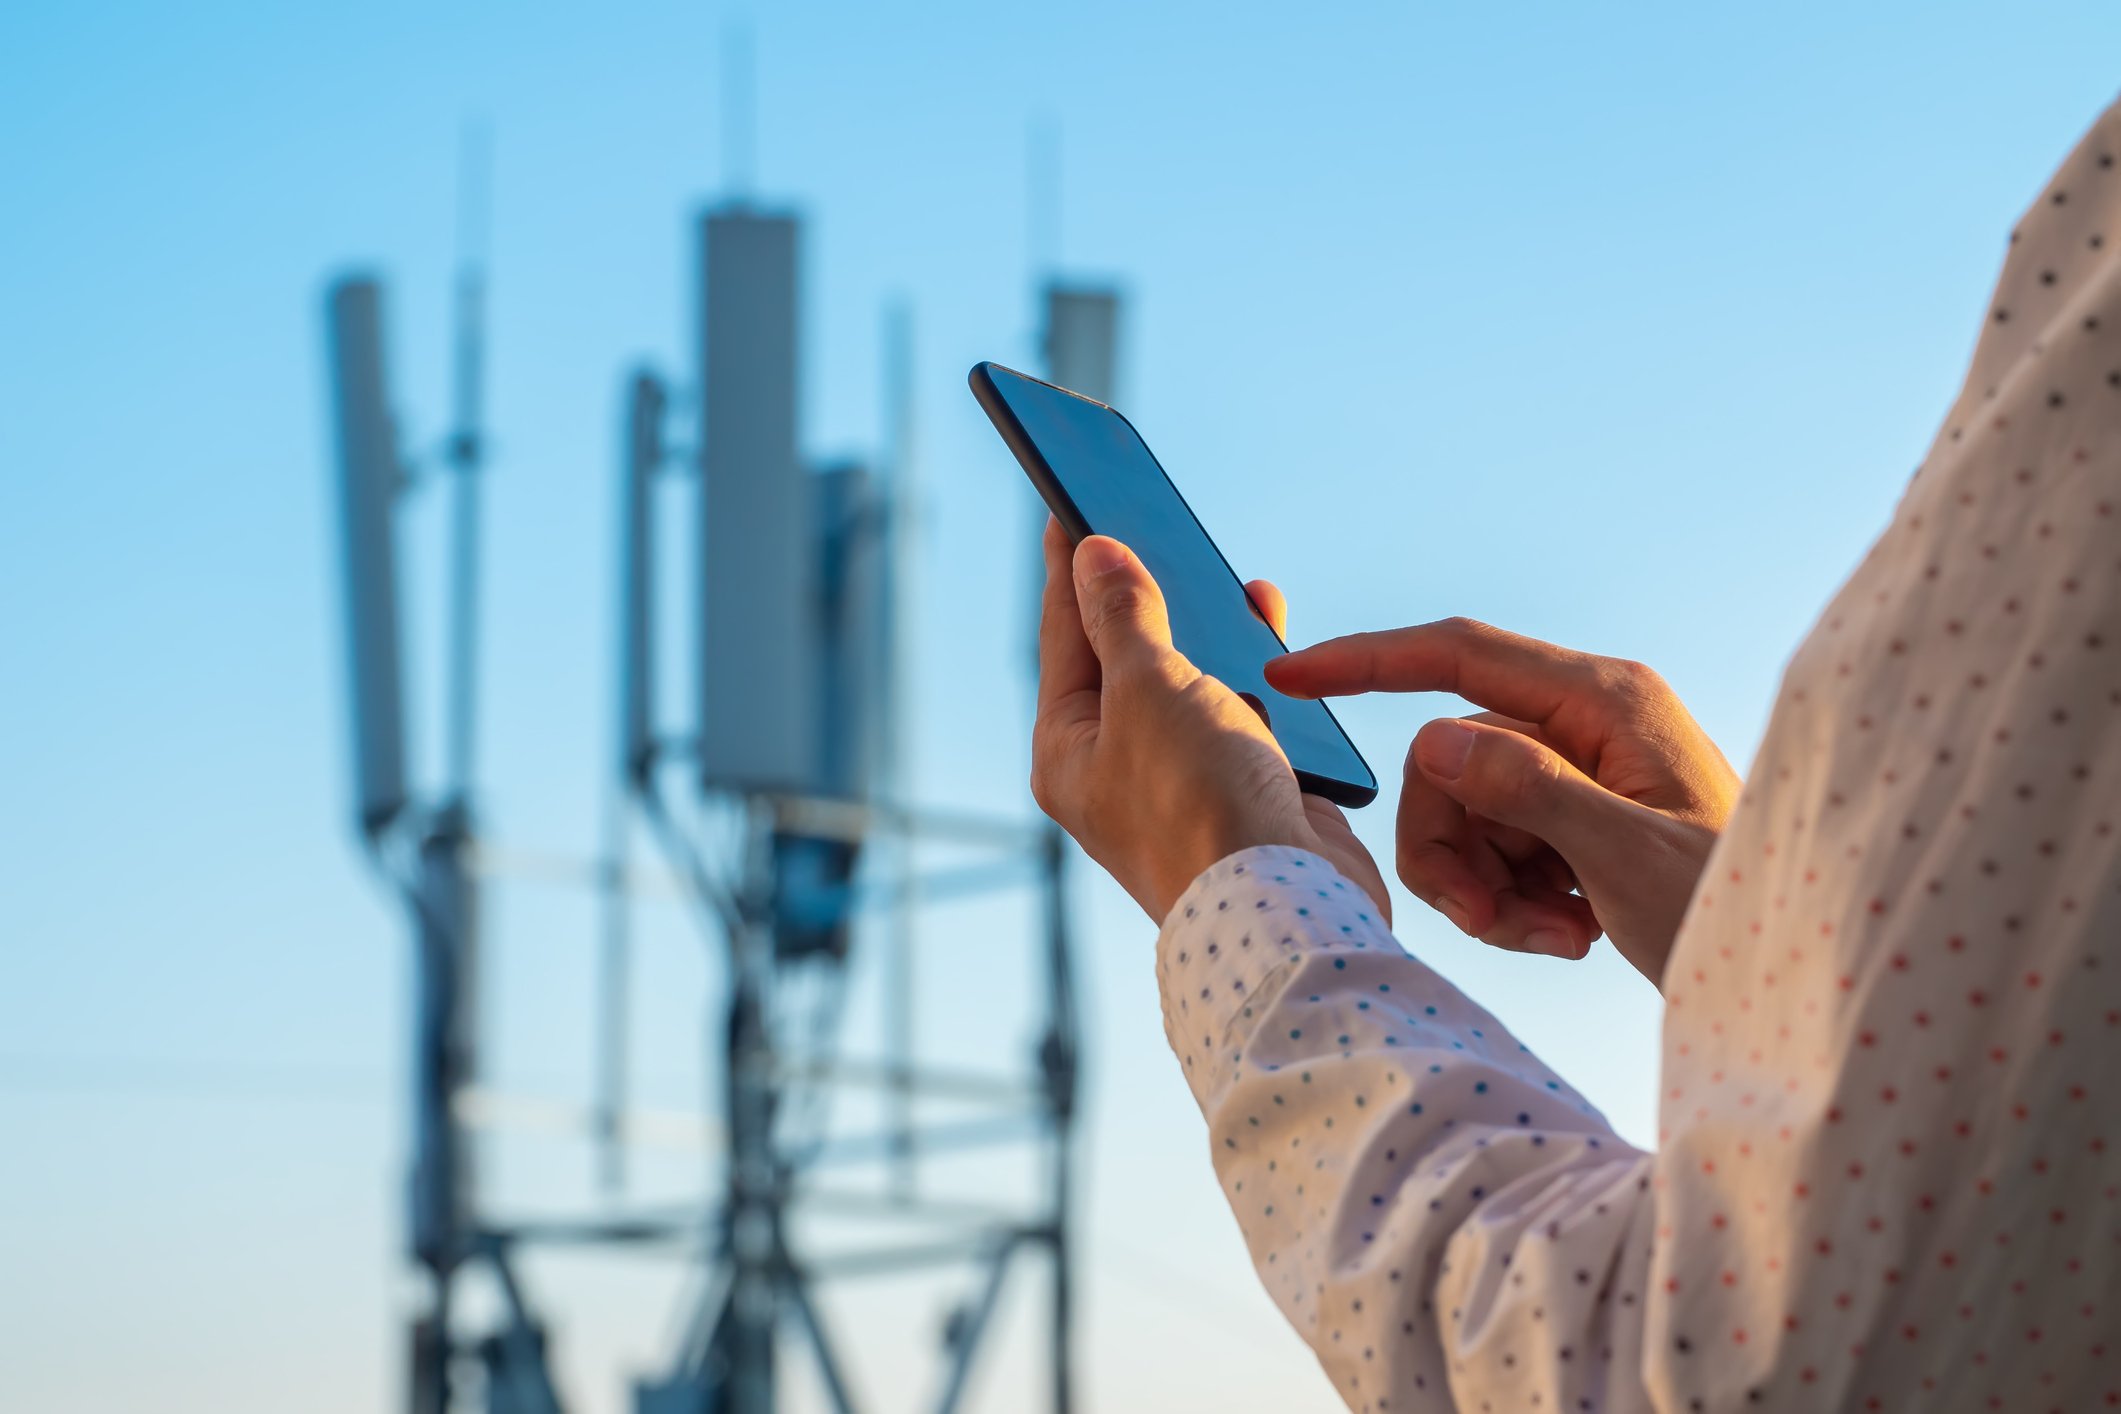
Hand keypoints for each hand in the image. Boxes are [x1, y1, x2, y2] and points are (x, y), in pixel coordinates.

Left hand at [1031, 518, 1387, 922]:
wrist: (1287, 906)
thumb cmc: (1199, 803)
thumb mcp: (1148, 689)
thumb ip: (1123, 617)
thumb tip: (1092, 555)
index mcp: (1068, 748)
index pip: (1063, 635)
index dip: (1070, 565)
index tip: (1069, 501)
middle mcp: (1118, 766)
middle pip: (1126, 656)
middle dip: (1146, 590)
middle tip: (1148, 520)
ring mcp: (1183, 781)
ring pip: (1192, 682)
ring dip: (1211, 629)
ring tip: (1225, 578)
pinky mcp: (1245, 791)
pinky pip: (1246, 711)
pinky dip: (1259, 671)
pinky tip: (1271, 635)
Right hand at [1265, 618, 1736, 987]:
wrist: (1791, 980)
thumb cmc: (1736, 912)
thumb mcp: (1631, 860)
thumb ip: (1531, 792)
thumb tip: (1435, 741)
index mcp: (1606, 701)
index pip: (1461, 655)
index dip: (1368, 661)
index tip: (1291, 676)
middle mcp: (1588, 721)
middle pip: (1448, 760)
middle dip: (1451, 847)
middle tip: (1492, 922)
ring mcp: (1579, 772)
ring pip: (1463, 812)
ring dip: (1485, 887)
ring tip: (1550, 937)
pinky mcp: (1575, 819)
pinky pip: (1494, 847)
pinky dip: (1512, 900)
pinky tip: (1570, 933)